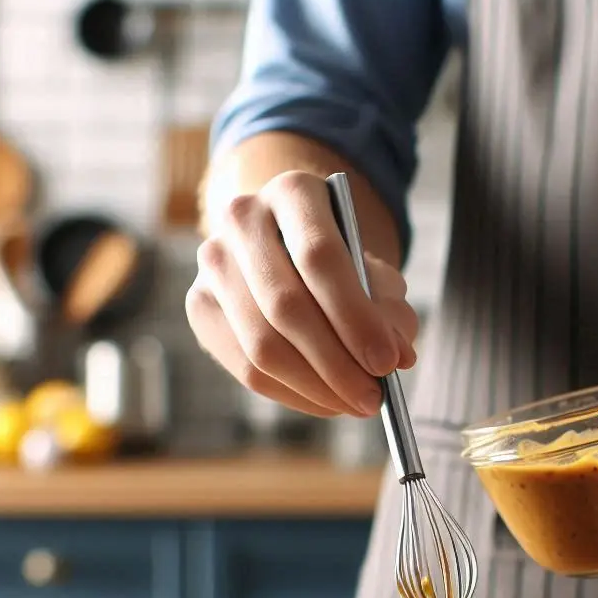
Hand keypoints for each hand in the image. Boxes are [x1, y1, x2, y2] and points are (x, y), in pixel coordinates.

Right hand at [186, 171, 417, 417]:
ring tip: (355, 404)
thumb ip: (391, 313)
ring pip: (262, 345)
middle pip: (286, 306)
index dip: (356, 317)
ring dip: (316, 387)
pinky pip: (245, 368)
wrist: (288, 251)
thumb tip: (398, 357)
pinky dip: (293, 395)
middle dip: (337, 363)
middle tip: (374, 398)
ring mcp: (212, 262)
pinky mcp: (199, 306)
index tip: (387, 363)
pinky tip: (326, 402)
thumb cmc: (342, 268)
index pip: (320, 257)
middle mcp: (243, 218)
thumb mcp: (376, 277)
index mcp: (294, 193)